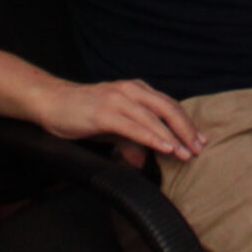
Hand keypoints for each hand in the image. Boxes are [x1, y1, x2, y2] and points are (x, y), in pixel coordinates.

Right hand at [32, 77, 205, 161]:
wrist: (50, 102)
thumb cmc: (81, 112)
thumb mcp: (112, 126)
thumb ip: (129, 140)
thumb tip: (141, 161)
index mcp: (136, 90)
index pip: (169, 105)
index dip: (186, 123)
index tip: (200, 140)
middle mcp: (130, 90)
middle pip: (168, 109)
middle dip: (186, 130)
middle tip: (199, 149)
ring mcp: (117, 100)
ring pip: (153, 117)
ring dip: (172, 137)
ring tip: (185, 153)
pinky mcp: (104, 112)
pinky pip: (134, 126)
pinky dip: (152, 137)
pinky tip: (164, 148)